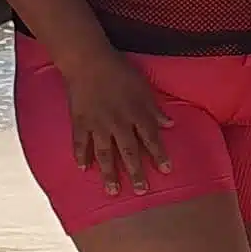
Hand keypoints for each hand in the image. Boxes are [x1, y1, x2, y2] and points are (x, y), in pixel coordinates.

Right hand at [57, 47, 169, 194]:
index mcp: (136, 114)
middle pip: (129, 152)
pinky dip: (81, 155)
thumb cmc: (118, 70)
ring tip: (112, 190)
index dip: (159, 155)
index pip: (151, 139)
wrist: (88, 60)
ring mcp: (98, 125)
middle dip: (136, 172)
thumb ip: (155, 109)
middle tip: (142, 190)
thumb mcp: (143, 87)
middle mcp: (118, 124)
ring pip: (105, 154)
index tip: (166, 170)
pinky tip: (83, 169)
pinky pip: (80, 142)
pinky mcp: (80, 122)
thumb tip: (170, 125)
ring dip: (109, 173)